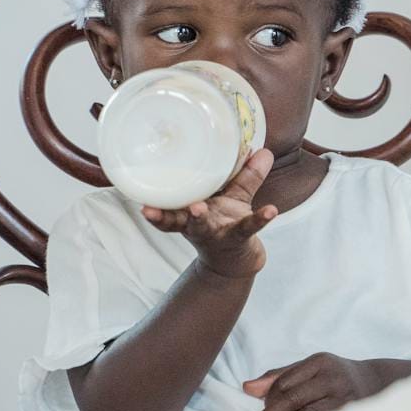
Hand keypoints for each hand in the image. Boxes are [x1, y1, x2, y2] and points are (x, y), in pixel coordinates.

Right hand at [142, 149, 277, 278]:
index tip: (139, 202)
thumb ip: (246, 175)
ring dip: (197, 218)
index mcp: (188, 212)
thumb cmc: (228, 223)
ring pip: (203, 227)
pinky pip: (248, 227)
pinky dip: (260, 219)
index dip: (153, 207)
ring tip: (196, 208)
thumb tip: (262, 149)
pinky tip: (270, 210)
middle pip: (175, 221)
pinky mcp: (239, 238)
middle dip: (164, 216)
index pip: (166, 209)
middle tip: (150, 209)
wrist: (239, 261)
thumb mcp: (234, 198)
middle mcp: (197, 225)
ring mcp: (216, 233)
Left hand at [244, 353, 380, 410]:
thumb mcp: (310, 368)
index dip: (270, 398)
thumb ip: (279, 376)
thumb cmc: (334, 376)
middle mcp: (333, 379)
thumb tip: (246, 388)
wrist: (376, 382)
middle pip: (295, 398)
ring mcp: (343, 399)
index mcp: (320, 363)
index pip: (286, 382)